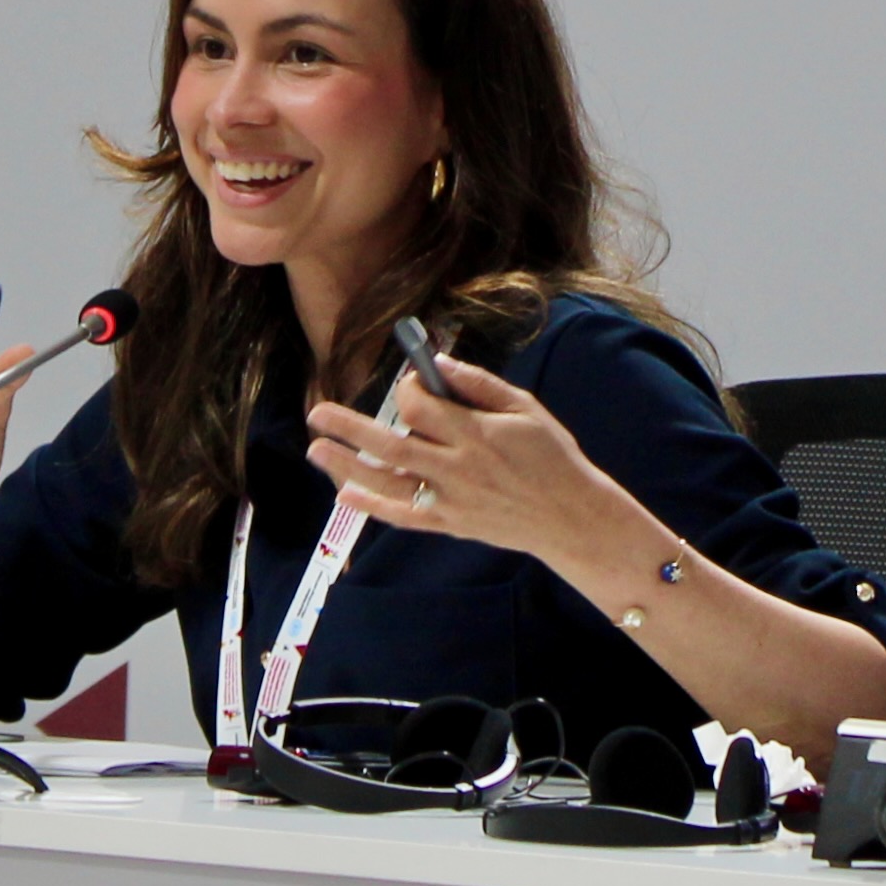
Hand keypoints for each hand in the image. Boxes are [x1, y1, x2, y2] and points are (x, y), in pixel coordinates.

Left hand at [306, 346, 642, 577]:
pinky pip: (403, 516)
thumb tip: (438, 362)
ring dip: (347, 466)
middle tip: (317, 413)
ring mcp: (450, 500)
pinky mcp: (450, 523)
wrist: (570, 516)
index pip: (420, 407)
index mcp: (476, 433)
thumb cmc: (551, 456)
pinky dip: (372, 506)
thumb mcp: (524, 409)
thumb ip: (479, 384)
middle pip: (391, 444)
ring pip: (388, 481)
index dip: (407, 390)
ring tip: (316, 448)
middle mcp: (457, 468)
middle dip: (350, 427)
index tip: (410, 384)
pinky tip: (344, 494)